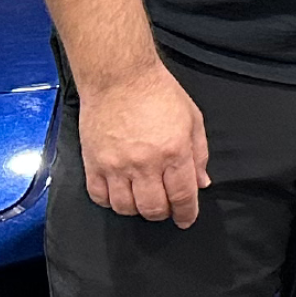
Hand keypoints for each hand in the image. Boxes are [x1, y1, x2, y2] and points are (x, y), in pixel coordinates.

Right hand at [77, 64, 211, 227]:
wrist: (119, 77)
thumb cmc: (159, 93)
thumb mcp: (192, 120)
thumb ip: (199, 155)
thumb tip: (202, 183)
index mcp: (174, 153)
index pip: (183, 196)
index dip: (187, 214)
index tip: (186, 219)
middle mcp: (145, 164)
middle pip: (154, 208)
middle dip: (163, 213)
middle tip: (166, 206)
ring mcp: (116, 165)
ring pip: (126, 207)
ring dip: (137, 209)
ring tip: (142, 198)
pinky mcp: (93, 162)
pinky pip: (99, 196)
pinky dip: (110, 201)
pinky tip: (119, 193)